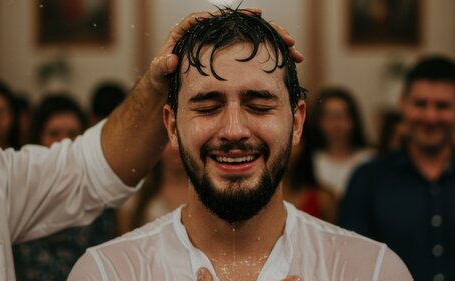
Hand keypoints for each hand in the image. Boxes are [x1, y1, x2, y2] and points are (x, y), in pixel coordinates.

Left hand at [148, 9, 303, 91]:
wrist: (167, 90)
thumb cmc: (161, 80)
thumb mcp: (159, 75)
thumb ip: (161, 67)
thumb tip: (170, 59)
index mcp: (193, 30)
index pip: (219, 18)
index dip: (237, 16)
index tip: (254, 16)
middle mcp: (213, 35)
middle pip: (244, 26)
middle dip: (267, 29)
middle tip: (285, 37)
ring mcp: (226, 47)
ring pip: (256, 39)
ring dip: (277, 43)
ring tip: (295, 51)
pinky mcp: (233, 58)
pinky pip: (256, 53)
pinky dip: (272, 57)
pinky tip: (288, 62)